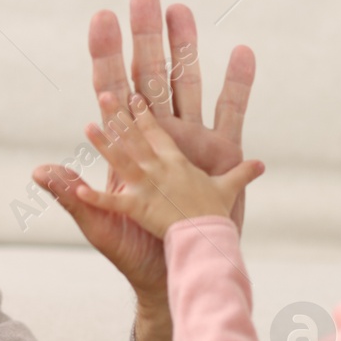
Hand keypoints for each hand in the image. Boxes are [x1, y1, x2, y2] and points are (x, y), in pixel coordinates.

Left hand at [31, 0, 255, 294]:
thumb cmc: (134, 252)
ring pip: (189, 82)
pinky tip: (243, 52)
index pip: (114, 90)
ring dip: (186, 46)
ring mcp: (192, 141)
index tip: (102, 18)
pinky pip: (233, 112)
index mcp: (128, 147)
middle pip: (152, 76)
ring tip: (182, 10)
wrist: (178, 271)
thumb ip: (74, 197)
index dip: (107, 55)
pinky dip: (238, 83)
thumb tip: (39, 172)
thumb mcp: (101, 225)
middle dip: (147, 37)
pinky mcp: (223, 156)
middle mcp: (160, 136)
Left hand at [74, 93, 264, 237]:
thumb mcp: (229, 192)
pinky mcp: (142, 210)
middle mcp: (162, 170)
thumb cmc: (219, 221)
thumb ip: (240, 175)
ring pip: (123, 160)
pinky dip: (96, 198)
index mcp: (178, 164)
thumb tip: (261, 164)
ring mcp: (150, 189)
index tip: (133, 95)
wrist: (211, 247)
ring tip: (87, 126)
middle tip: (106, 93)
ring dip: (105, 144)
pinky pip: (114, 203)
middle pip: (137, 138)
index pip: (157, 133)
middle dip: (121, 115)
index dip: (144, 113)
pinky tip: (79, 190)